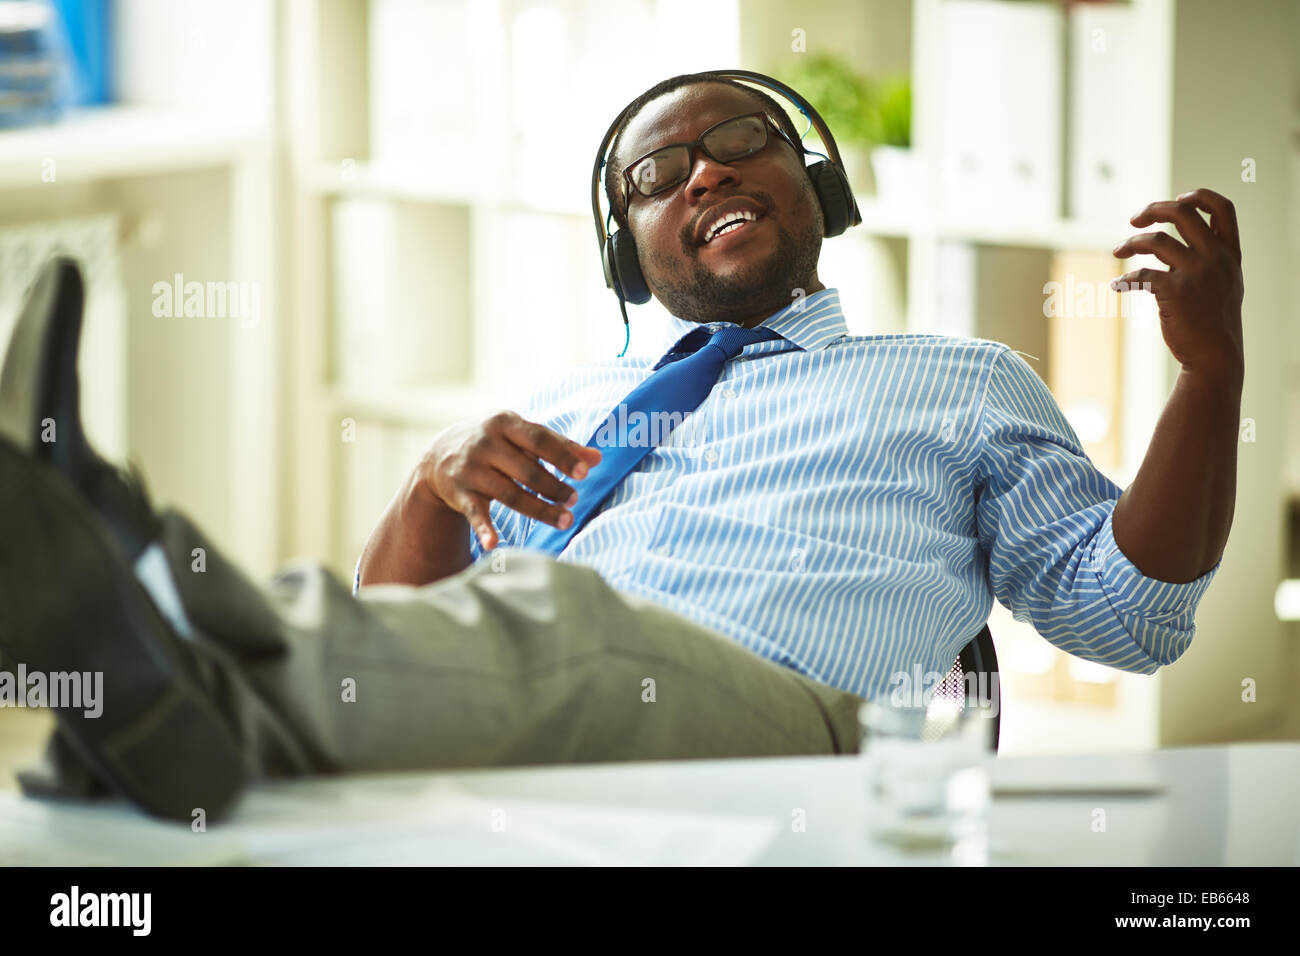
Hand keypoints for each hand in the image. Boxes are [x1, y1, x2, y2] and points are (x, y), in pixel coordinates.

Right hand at [417, 411, 601, 549]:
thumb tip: (597, 458)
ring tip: (565, 520)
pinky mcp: (459, 493)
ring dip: (539, 510)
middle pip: (526, 470)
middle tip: (574, 501)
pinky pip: (475, 513)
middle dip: (553, 487)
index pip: (539, 439)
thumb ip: (558, 445)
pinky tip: (494, 546)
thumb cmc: (496, 443)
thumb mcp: (521, 436)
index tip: (585, 471)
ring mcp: (471, 469)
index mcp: (505, 423)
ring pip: (509, 494)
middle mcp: (486, 443)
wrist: (440, 454)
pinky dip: (484, 529)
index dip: (562, 456)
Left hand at [1111, 187, 1243, 382]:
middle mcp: (1215, 258)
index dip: (1199, 196)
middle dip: (1153, 210)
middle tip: (1133, 220)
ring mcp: (1196, 273)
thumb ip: (1208, 258)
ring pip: (1156, 240)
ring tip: (1117, 251)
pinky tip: (1117, 287)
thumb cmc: (1214, 320)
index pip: (1223, 208)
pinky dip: (1125, 280)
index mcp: (1230, 253)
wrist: (1215, 355)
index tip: (1177, 199)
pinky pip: (1141, 276)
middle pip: (1183, 213)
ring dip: (1130, 243)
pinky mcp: (1174, 292)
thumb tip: (1173, 242)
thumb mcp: (1225, 282)